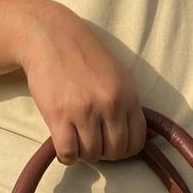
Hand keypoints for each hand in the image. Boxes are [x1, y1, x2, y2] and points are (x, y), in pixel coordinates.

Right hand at [14, 0, 145, 164]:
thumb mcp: (118, 75)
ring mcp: (84, 112)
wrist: (51, 36)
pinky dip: (66, 155)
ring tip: (77, 137)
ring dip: (83, 152)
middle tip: (92, 140)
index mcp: (128, 96)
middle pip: (114, 152)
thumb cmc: (85, 56)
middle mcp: (110, 105)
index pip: (136, 142)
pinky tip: (64, 143)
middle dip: (104, 152)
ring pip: (91, 155)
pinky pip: (68, 153)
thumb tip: (141, 136)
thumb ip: (129, 104)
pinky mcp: (59, 117)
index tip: (112, 144)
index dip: (124, 149)